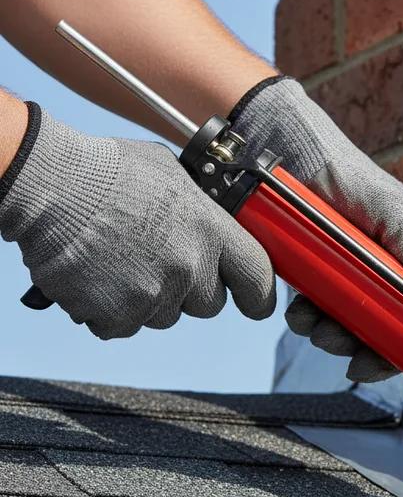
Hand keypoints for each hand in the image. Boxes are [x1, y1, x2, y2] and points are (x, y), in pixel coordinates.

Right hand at [0, 104, 274, 338]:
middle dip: (190, 291)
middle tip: (160, 263)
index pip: (258, 277)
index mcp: (211, 229)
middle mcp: (190, 266)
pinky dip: (110, 310)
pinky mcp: (117, 315)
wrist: (50, 184)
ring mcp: (154, 293)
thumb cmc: (110, 170)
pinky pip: (124, 326)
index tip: (255, 303)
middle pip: (209, 305)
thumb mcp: (174, 176)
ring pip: (164, 316)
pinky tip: (97, 276)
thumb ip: (202, 211)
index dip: (258, 295)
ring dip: (147, 298)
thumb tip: (214, 225)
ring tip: (120, 260)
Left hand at [230, 77, 402, 407]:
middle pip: (396, 336)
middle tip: (353, 360)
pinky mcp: (316, 281)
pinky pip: (318, 320)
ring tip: (314, 322)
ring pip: (355, 334)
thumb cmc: (335, 168)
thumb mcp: (384, 200)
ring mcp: (350, 280)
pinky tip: (298, 308)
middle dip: (375, 355)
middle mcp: (387, 274)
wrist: (270, 153)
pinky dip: (309, 324)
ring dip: (337, 341)